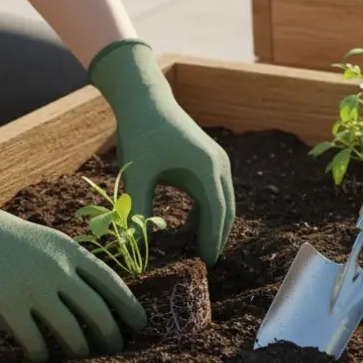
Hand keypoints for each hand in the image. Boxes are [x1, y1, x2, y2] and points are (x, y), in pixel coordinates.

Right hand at [0, 162, 146, 362]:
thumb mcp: (40, 245)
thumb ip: (62, 272)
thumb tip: (86, 308)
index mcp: (69, 250)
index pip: (111, 281)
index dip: (129, 305)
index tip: (141, 323)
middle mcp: (57, 267)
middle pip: (97, 309)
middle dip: (111, 334)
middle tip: (116, 350)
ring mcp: (33, 284)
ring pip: (70, 327)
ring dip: (80, 349)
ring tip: (83, 359)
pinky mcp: (6, 299)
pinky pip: (32, 336)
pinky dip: (40, 352)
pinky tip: (41, 359)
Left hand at [88, 40, 233, 264]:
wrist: (146, 101)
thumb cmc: (141, 134)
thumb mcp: (138, 174)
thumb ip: (138, 209)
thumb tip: (135, 243)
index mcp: (207, 169)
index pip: (216, 213)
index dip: (213, 239)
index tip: (207, 262)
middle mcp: (219, 165)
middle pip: (227, 209)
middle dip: (219, 235)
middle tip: (208, 262)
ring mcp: (217, 161)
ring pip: (223, 201)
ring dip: (213, 224)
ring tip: (199, 248)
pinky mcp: (210, 159)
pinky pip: (215, 191)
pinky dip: (206, 210)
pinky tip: (189, 225)